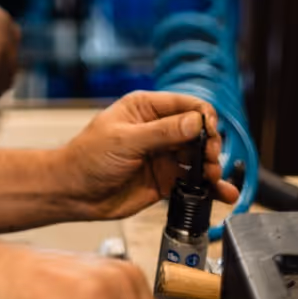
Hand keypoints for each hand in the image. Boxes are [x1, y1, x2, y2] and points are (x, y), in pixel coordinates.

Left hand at [59, 91, 239, 220]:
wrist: (74, 192)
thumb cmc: (88, 157)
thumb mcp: (125, 141)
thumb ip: (162, 133)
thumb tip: (195, 121)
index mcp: (145, 108)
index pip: (185, 105)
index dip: (203, 118)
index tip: (210, 135)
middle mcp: (158, 129)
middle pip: (197, 131)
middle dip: (209, 144)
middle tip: (210, 160)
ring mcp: (162, 155)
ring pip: (198, 157)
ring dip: (212, 167)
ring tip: (213, 178)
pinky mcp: (165, 180)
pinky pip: (193, 181)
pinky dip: (209, 187)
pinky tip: (223, 193)